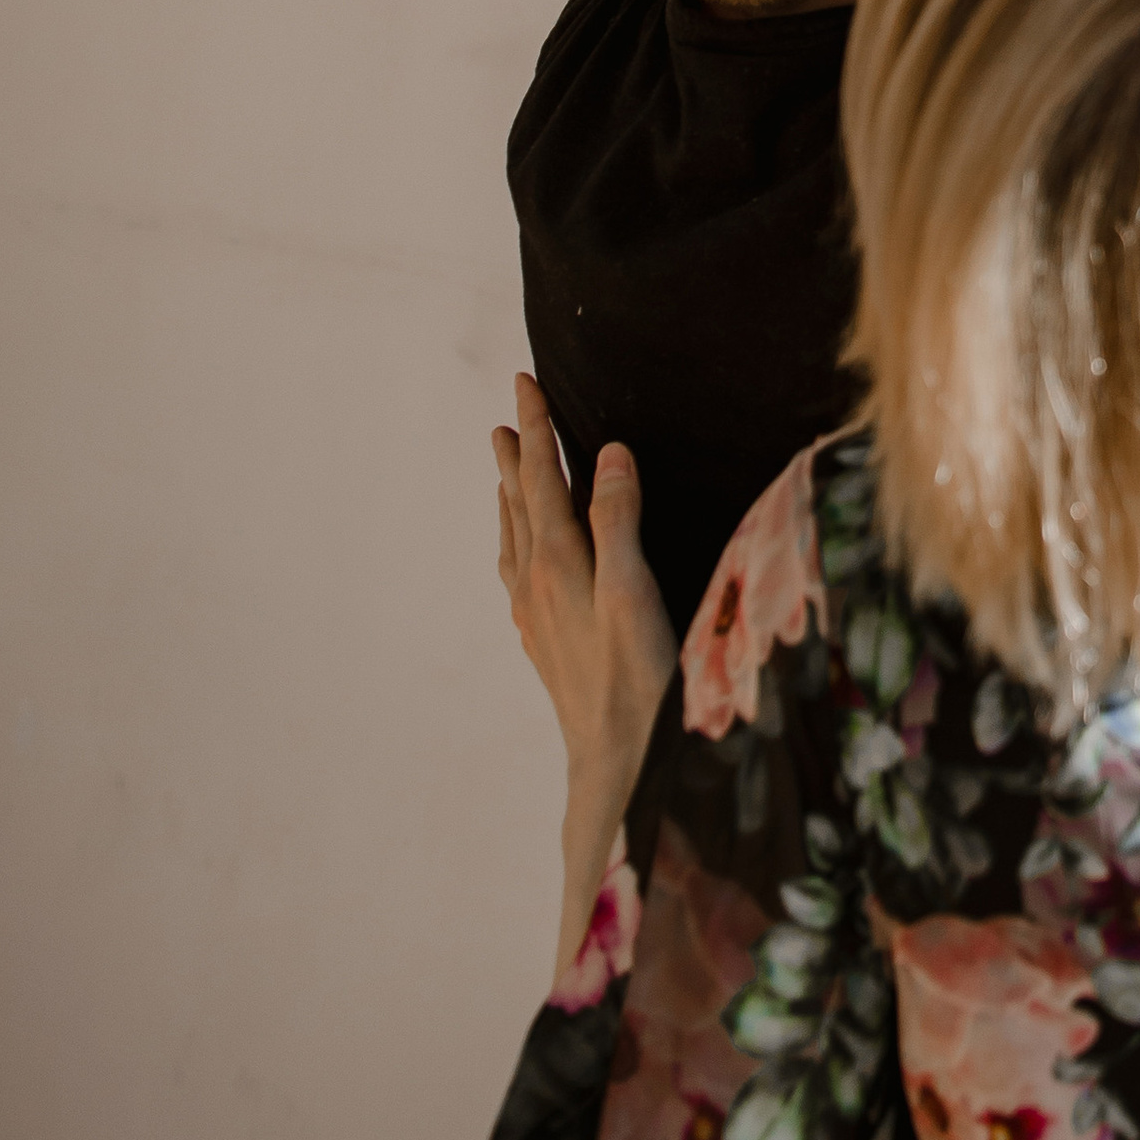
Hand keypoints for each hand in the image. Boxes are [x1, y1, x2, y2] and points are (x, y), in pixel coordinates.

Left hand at [495, 376, 676, 812]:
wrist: (615, 756)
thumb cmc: (633, 673)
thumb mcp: (632, 587)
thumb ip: (618, 518)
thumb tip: (608, 454)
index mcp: (555, 560)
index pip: (542, 478)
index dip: (537, 428)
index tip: (525, 383)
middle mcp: (536, 581)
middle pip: (520, 502)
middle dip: (517, 456)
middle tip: (508, 417)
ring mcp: (535, 613)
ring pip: (516, 537)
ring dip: (512, 496)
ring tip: (506, 470)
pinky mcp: (545, 639)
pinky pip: (520, 572)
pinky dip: (517, 542)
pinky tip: (521, 554)